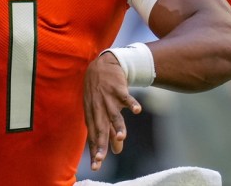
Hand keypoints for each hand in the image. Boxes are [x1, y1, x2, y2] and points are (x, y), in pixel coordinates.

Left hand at [83, 52, 141, 170]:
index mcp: (93, 115)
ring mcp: (108, 99)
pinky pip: (126, 98)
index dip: (95, 150)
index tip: (96, 166)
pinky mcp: (118, 89)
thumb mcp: (102, 111)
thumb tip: (116, 151)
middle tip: (101, 159)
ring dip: (118, 126)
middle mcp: (99, 109)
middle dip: (100, 144)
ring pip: (113, 115)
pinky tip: (137, 111)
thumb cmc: (101, 92)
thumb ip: (110, 132)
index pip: (94, 136)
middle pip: (100, 129)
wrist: (104, 64)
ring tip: (122, 137)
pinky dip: (132, 104)